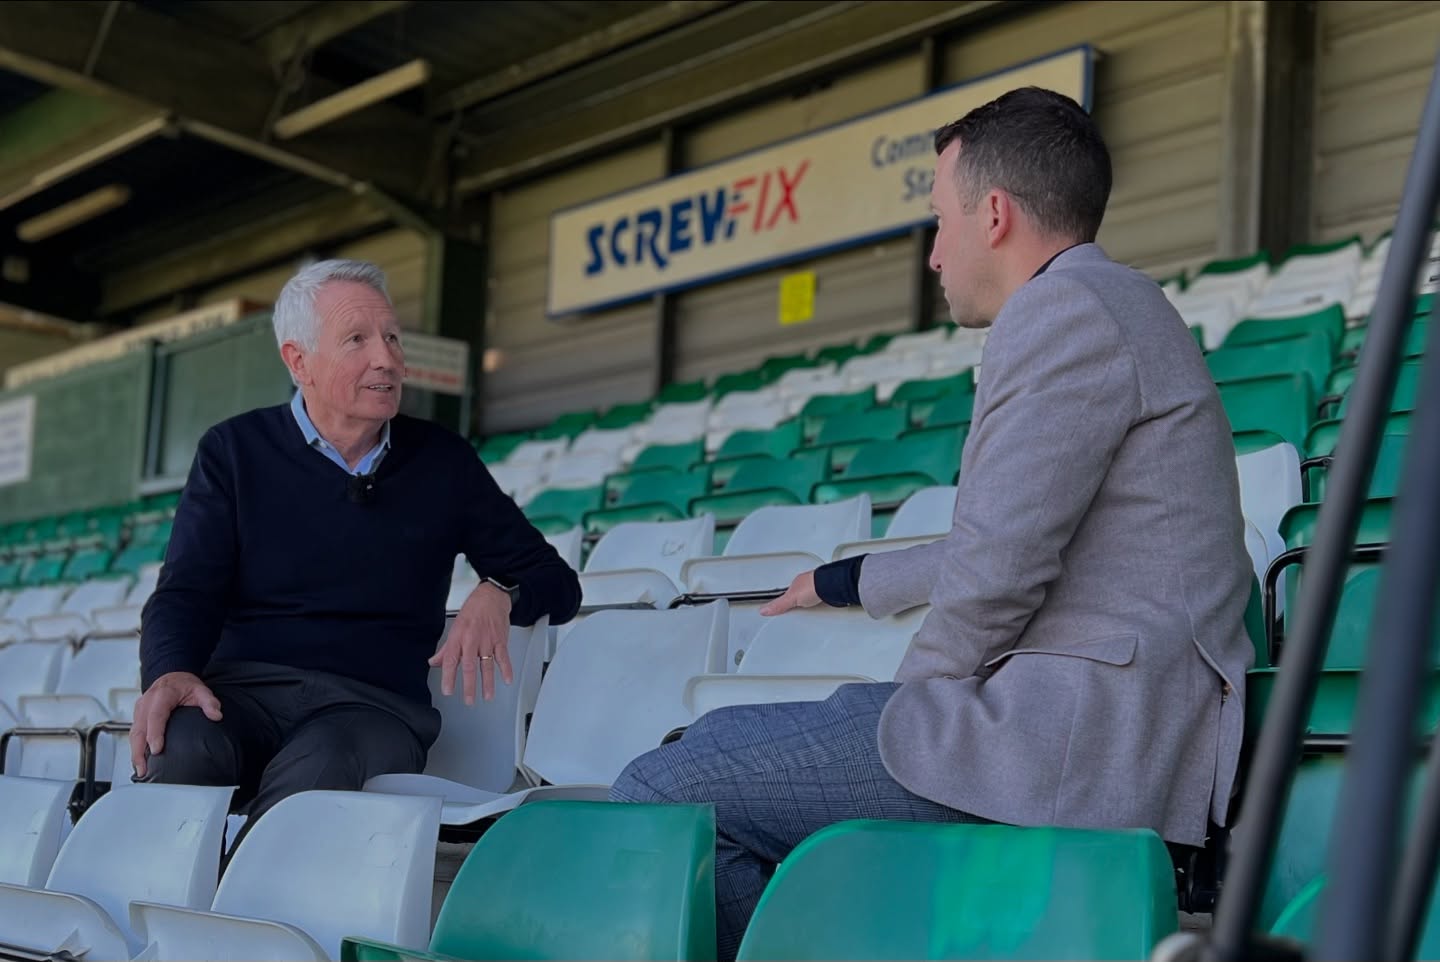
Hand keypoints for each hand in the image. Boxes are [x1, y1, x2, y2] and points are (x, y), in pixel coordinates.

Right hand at [130, 671, 221, 778]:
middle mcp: (146, 703)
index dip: (154, 734)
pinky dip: (135, 748)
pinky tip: (139, 761)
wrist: (172, 676)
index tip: (156, 750)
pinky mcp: (137, 716)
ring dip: (134, 753)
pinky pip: (134, 734)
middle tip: (144, 768)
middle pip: (139, 729)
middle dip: (138, 751)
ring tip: (141, 770)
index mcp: (161, 696)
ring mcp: (139, 710)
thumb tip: (216, 715)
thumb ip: (209, 702)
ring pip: (133, 734)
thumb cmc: (184, 685)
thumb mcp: (200, 690)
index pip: (155, 716)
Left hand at [430, 581, 513, 704]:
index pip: (450, 660)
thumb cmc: (473, 610)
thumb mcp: (455, 627)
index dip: (448, 677)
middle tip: (468, 700)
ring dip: (487, 682)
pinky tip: (506, 680)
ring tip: (487, 696)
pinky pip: (503, 657)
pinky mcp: (500, 640)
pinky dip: (506, 669)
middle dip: (468, 685)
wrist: (491, 597)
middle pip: (469, 666)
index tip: (448, 690)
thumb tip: (434, 661)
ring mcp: (487, 640)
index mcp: (458, 637)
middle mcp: (472, 640)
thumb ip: (446, 648)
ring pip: (486, 664)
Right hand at [760, 570, 821, 615]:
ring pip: (811, 600)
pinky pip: (821, 601)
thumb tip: (764, 609)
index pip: (786, 594)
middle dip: (797, 604)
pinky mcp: (827, 596)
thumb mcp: (791, 598)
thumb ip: (778, 605)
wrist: (831, 586)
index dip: (783, 601)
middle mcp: (807, 586)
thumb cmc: (812, 585)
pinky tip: (819, 609)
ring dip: (810, 605)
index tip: (778, 608)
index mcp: (796, 585)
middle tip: (794, 612)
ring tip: (807, 611)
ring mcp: (818, 590)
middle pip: (799, 597)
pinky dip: (820, 605)